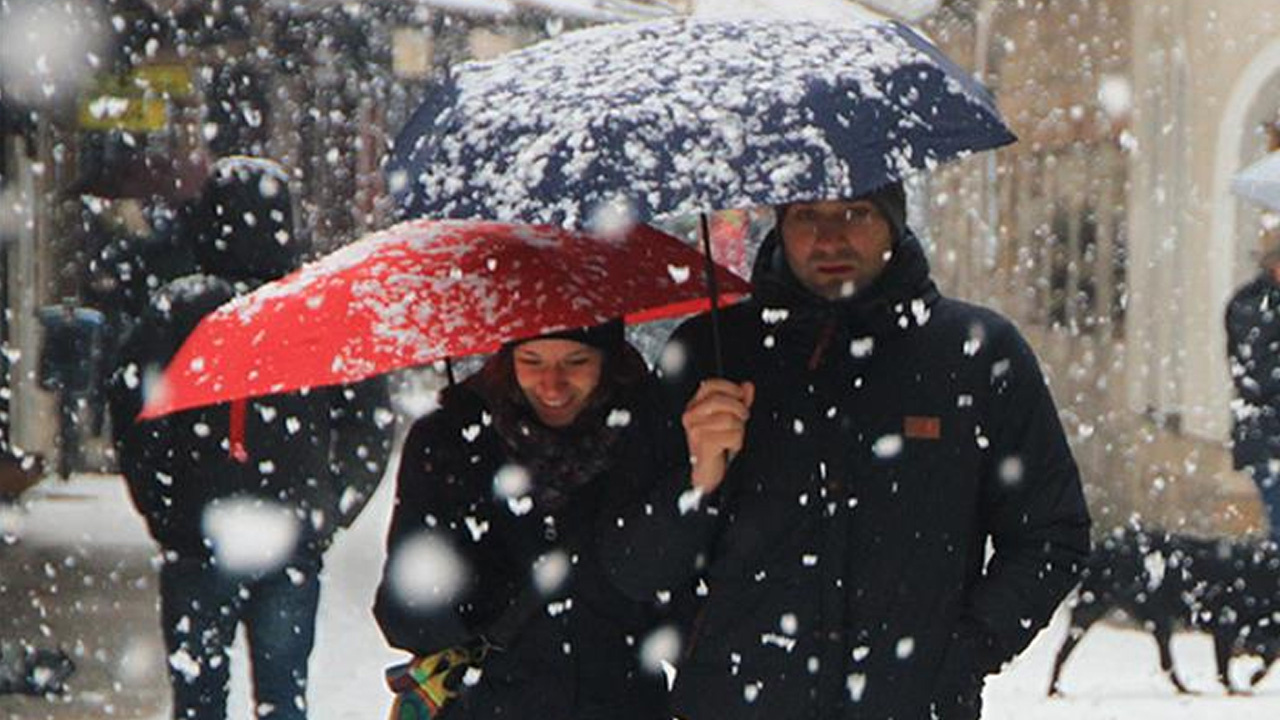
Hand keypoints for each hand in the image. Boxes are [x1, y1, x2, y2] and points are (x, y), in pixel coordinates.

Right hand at [682, 379, 754, 493]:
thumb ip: (738, 401)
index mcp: (694, 406)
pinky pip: (732, 435)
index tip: (741, 395)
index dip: (729, 387)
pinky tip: (729, 447)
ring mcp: (695, 429)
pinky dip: (737, 443)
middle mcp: (691, 416)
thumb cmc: (716, 444)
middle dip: (738, 409)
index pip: (709, 385)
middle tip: (743, 419)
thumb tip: (748, 386)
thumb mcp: (728, 418)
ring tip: (734, 436)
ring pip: (729, 419)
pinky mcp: (704, 443)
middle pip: (720, 400)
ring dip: (739, 429)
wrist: (706, 471)